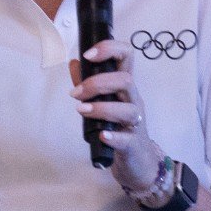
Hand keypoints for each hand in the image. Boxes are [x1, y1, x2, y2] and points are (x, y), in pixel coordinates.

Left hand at [70, 37, 163, 194]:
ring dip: (102, 108)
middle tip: (76, 94)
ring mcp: (136, 122)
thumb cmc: (118, 126)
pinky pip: (126, 138)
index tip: (88, 55)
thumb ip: (87, 82)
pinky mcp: (133, 144)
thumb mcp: (103, 101)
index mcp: (125, 86)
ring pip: (127, 109)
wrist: (136, 161)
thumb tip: (74, 62)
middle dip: (98, 83)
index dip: (109, 49)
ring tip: (81, 110)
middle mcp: (133, 100)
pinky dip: (114, 136)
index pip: (127, 55)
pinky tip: (102, 135)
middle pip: (126, 80)